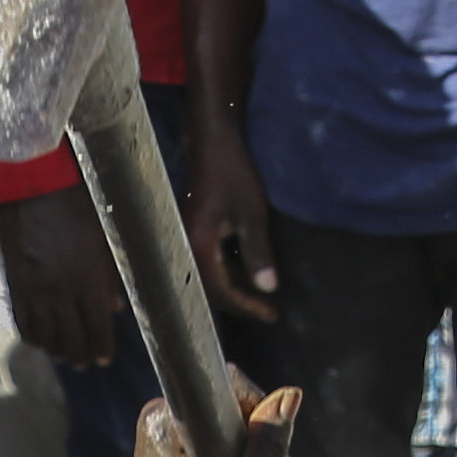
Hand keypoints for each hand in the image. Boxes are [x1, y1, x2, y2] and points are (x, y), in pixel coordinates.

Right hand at [0, 181, 130, 371]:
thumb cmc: (76, 202)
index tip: (104, 359)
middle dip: (80, 356)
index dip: (102, 349)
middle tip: (84, 363)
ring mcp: (34, 290)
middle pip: (72, 341)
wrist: (33, 182)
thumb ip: (110, 276)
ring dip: (56, 350)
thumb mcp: (102, 237)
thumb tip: (116, 307)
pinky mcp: (13, 284)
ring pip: (46, 338)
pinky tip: (39, 340)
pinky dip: (32, 337)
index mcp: (89, 280)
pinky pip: (21, 323)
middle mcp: (61, 291)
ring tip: (62, 354)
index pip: (98, 330)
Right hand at [189, 123, 283, 326]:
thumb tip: (268, 288)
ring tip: (258, 296)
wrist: (212, 142)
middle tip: (267, 311)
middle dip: (239, 302)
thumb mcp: (252, 214)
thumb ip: (259, 253)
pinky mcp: (190, 231)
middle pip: (210, 289)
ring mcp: (185, 239)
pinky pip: (205, 262)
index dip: (247, 305)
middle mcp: (185, 247)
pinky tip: (244, 271)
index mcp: (198, 246)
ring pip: (207, 277)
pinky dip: (225, 272)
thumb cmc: (233, 173)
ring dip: (232, 288)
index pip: (222, 290)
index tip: (271, 314)